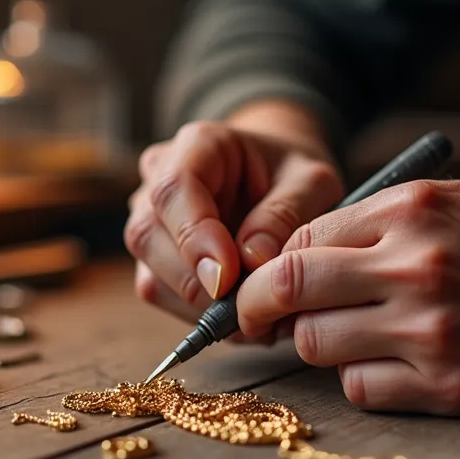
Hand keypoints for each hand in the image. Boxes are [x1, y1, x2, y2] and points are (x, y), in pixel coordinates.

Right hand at [125, 102, 344, 342]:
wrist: (280, 180)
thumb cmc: (294, 175)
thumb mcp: (311, 182)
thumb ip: (285, 215)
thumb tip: (251, 261)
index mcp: (197, 145)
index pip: (174, 189)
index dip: (195, 236)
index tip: (228, 277)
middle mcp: (158, 178)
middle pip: (148, 235)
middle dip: (197, 281)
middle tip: (250, 306)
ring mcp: (149, 219)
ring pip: (149, 272)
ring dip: (199, 304)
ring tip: (253, 312)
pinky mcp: (153, 257)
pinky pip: (161, 294)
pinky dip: (199, 313)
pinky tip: (239, 312)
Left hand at [234, 180, 459, 413]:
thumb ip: (383, 219)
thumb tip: (308, 249)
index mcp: (412, 212)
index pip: (299, 241)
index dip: (273, 265)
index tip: (271, 281)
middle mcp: (413, 270)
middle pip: (288, 293)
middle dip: (265, 308)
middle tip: (270, 317)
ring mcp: (429, 333)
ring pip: (318, 346)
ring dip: (321, 342)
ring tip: (353, 333)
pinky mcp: (449, 388)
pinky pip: (363, 389)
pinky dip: (363, 378)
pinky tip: (392, 361)